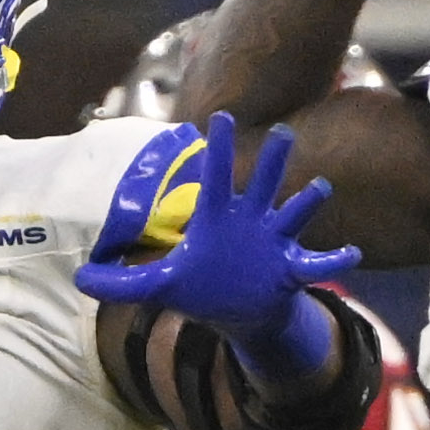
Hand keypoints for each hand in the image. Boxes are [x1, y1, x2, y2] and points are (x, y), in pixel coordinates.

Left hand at [74, 114, 357, 346]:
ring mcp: (275, 244)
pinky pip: (318, 264)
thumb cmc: (202, 288)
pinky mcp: (292, 270)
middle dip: (273, 163)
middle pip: (262, 185)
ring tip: (320, 187)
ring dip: (307, 203)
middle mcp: (250, 223)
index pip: (216, 178)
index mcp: (218, 219)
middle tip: (283, 133)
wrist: (239, 311)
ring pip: (293, 215)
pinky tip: (350, 253)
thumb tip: (79, 278)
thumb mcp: (158, 287)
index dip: (218, 151)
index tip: (217, 118)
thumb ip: (120, 282)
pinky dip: (336, 260)